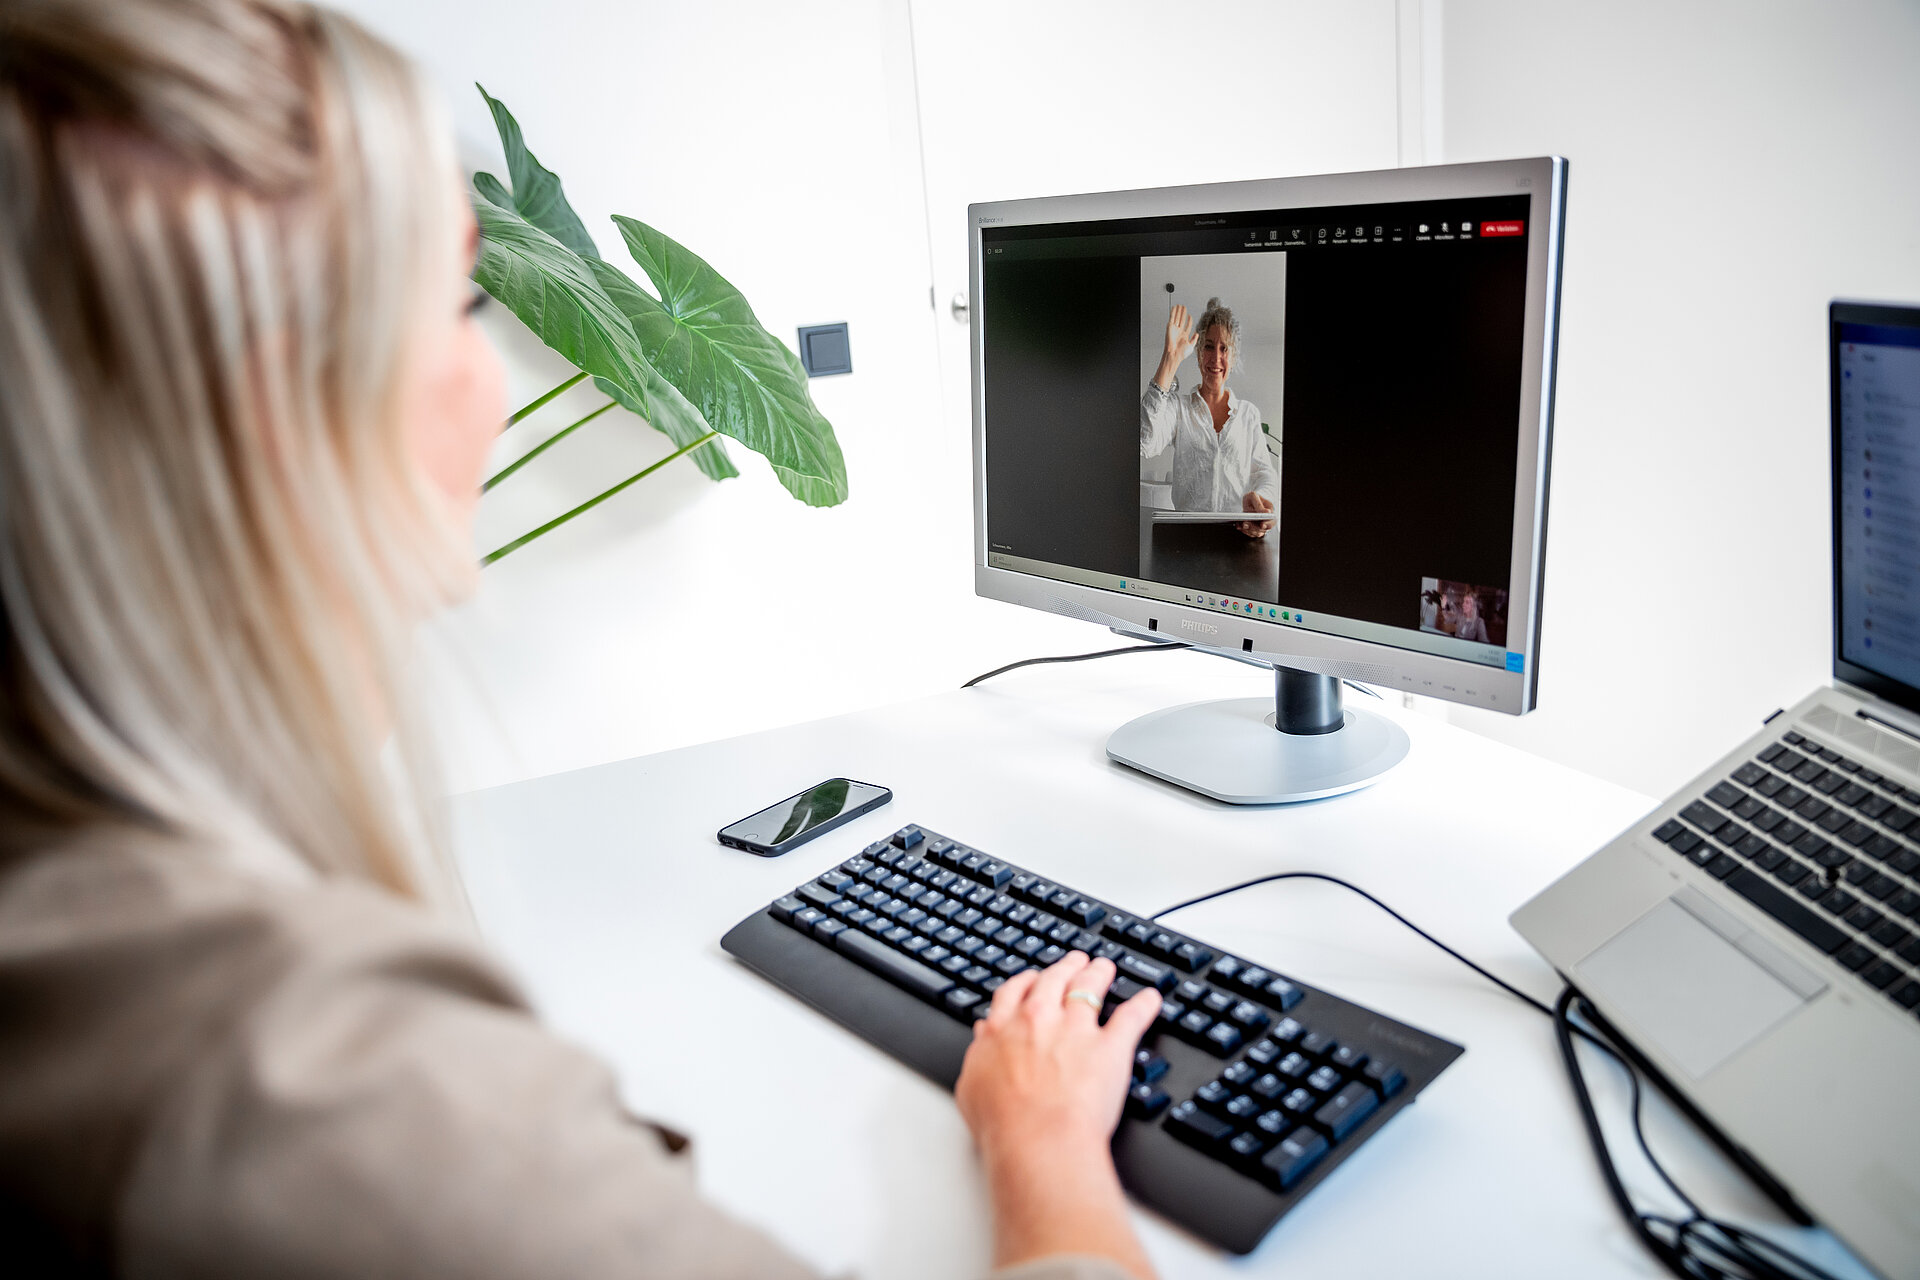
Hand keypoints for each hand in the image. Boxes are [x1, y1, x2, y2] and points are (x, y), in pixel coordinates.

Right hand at [955, 952, 1161, 1278]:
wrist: (1036, 1140)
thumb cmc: (1002, 1124)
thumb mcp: (972, 1086)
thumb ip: (979, 1055)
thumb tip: (981, 1040)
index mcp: (1004, 1028)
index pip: (1014, 992)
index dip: (1027, 981)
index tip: (1033, 978)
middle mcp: (1040, 1020)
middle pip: (1054, 980)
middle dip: (1065, 967)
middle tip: (1074, 961)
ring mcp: (1077, 1030)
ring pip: (1090, 987)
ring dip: (1098, 973)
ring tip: (1104, 967)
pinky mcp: (1111, 1047)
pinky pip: (1131, 1017)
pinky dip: (1144, 1005)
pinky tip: (1151, 998)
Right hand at [1153, 304, 1195, 390]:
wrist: (1174, 354)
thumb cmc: (1181, 353)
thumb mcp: (1191, 346)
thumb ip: (1194, 339)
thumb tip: (1197, 334)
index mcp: (1184, 336)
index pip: (1187, 325)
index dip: (1189, 320)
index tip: (1190, 315)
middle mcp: (1179, 332)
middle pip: (1181, 320)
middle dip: (1183, 314)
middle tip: (1184, 307)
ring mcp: (1174, 329)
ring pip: (1177, 318)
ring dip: (1178, 311)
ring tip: (1180, 305)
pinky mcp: (1170, 327)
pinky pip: (1172, 318)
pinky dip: (1173, 312)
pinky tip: (1175, 308)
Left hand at [1237, 491, 1272, 538]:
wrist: (1247, 502)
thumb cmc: (1252, 498)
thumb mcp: (1254, 496)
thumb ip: (1259, 504)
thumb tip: (1267, 512)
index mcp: (1270, 513)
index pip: (1272, 522)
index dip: (1268, 525)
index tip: (1262, 525)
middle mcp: (1266, 521)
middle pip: (1262, 529)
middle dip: (1253, 527)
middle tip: (1245, 524)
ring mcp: (1259, 527)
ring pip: (1255, 533)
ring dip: (1248, 530)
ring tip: (1242, 524)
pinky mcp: (1253, 529)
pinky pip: (1249, 533)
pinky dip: (1243, 530)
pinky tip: (1239, 525)